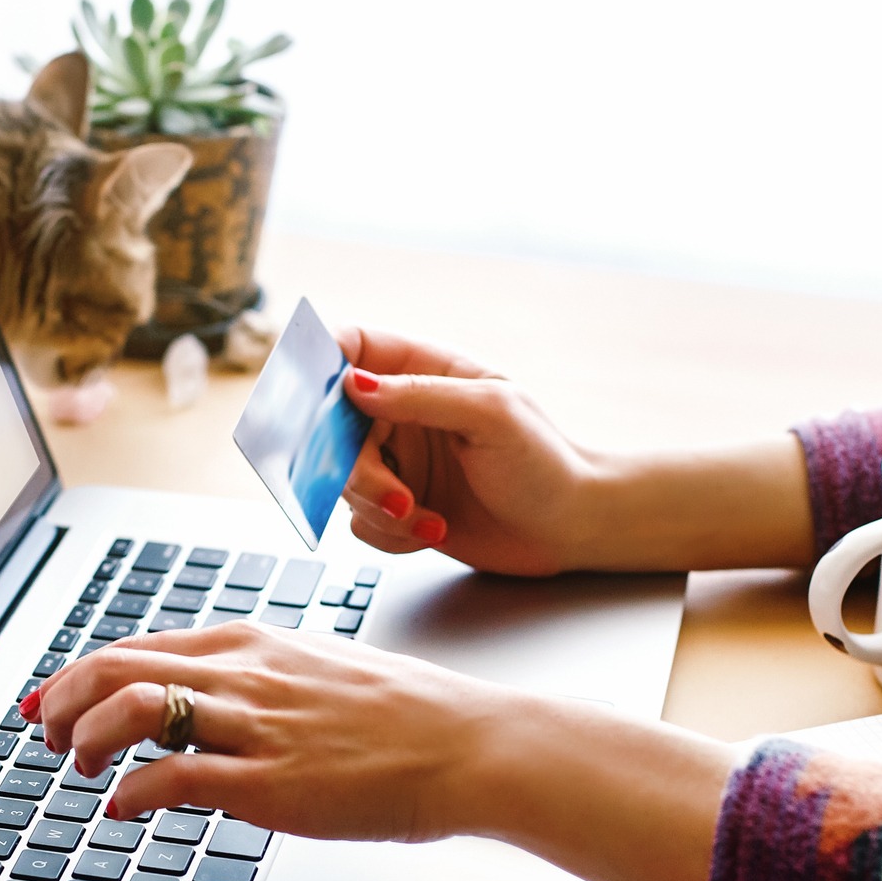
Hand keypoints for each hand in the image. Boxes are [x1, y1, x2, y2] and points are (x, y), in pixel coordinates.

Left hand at [28, 621, 736, 880]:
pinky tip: (122, 809)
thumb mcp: (321, 671)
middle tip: (43, 730)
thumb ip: (261, 681)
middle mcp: (246, 672)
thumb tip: (212, 707)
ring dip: (86, 737)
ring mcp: (256, 724)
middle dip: (64, 698)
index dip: (83, 671)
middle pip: (119, 665)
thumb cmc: (408, 714)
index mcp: (256, 642)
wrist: (470, 743)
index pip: (143, 644)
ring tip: (76, 766)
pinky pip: (175, 778)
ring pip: (134, 707)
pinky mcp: (270, 781)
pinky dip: (132, 792)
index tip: (53, 695)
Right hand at [334, 325, 595, 575]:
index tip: (312, 397)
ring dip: (377, 506)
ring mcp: (398, 461)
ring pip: (341, 479)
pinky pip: (360, 521)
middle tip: (393, 493)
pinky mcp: (398, 507)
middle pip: (332, 425)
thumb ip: (419, 394)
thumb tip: (353, 384)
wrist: (569, 529)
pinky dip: (389, 533)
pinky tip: (434, 530)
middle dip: (353, 467)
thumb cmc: (544, 462)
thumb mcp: (490, 414)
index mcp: (424, 370)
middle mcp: (403, 412)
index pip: (351, 347)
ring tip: (424, 515)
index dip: (319, 363)